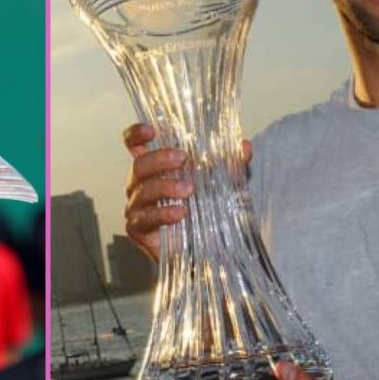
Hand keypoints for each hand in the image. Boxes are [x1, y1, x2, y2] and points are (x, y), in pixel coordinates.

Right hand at [123, 124, 250, 259]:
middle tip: (182, 158)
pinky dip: (163, 214)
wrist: (200, 248)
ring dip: (165, 186)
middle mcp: (140, 184)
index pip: (134, 144)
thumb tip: (245, 146)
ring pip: (142, 190)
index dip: (136, 134)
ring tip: (188, 189)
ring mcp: (136, 206)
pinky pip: (145, 218)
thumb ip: (230, 164)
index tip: (150, 130)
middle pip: (138, 164)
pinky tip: (180, 213)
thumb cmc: (202, 210)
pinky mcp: (137, 228)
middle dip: (159, 158)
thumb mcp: (219, 183)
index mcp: (153, 167)